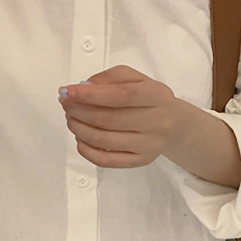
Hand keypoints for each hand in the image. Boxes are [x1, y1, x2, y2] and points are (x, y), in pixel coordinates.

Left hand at [57, 64, 185, 167]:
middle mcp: (156, 122)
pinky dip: (86, 150)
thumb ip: (110, 78)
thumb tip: (82, 88)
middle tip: (65, 104)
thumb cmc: (149, 99)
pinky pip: (106, 161)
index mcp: (156, 96)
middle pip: (108, 119)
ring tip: (71, 119)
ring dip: (79, 129)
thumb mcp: (136, 79)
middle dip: (79, 111)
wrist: (175, 126)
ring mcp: (148, 145)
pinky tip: (80, 138)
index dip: (90, 94)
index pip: (120, 96)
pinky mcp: (140, 161)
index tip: (68, 91)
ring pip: (104, 141)